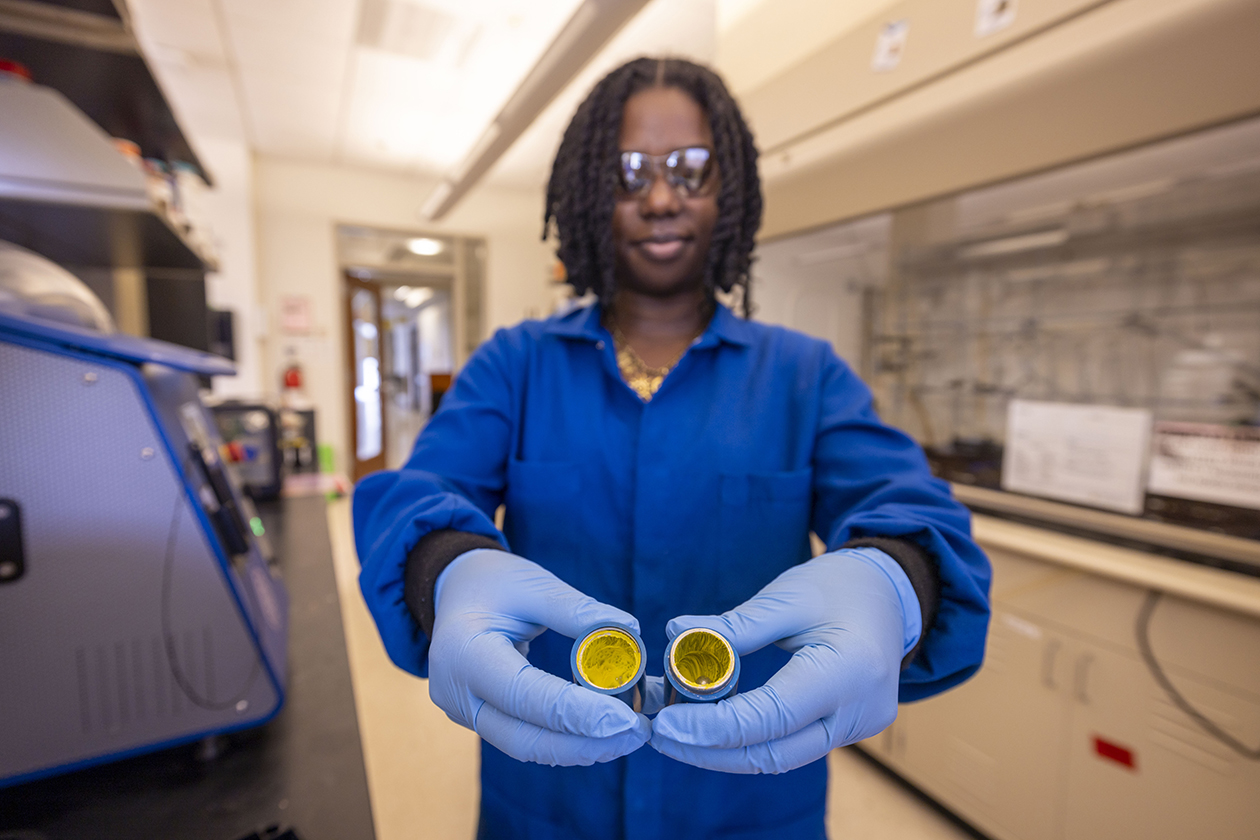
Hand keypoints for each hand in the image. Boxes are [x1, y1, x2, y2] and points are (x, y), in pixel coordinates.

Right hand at [429, 549, 651, 765]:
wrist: (455, 590)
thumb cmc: (493, 581)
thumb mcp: (533, 584)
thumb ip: (577, 610)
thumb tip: (629, 631)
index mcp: (464, 653)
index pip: (525, 696)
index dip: (576, 713)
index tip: (625, 718)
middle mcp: (456, 692)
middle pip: (523, 738)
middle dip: (583, 743)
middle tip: (635, 733)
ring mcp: (464, 711)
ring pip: (525, 746)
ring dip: (578, 748)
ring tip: (628, 736)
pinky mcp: (479, 718)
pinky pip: (523, 737)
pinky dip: (563, 740)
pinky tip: (601, 734)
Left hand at [650, 547, 920, 773]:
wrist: (890, 594)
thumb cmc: (840, 586)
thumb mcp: (787, 595)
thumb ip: (735, 625)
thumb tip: (676, 635)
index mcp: (850, 671)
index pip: (771, 716)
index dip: (713, 727)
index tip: (666, 723)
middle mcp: (860, 710)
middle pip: (773, 752)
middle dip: (710, 750)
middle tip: (660, 733)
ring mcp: (858, 727)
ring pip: (781, 756)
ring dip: (725, 750)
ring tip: (677, 732)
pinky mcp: (848, 730)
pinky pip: (792, 745)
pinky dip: (749, 740)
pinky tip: (711, 727)